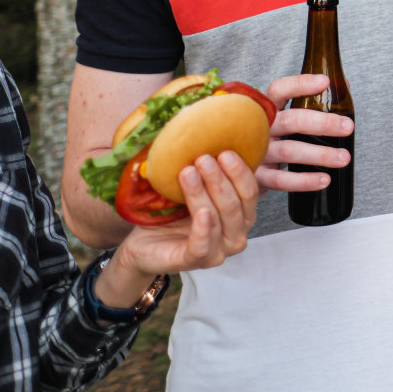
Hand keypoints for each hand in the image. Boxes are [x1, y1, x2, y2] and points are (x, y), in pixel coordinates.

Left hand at [98, 151, 260, 308]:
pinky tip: (201, 211)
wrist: (141, 246)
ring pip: (221, 217)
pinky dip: (204, 227)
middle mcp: (237, 232)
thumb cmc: (168, 216)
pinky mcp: (198, 261)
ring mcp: (221, 250)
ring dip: (206, 193)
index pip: (251, 189)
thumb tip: (202, 129)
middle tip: (204, 157)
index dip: (241, 170)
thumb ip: (203, 169)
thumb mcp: (188, 188)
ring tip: (188, 172)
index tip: (225, 149)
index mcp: (240, 213)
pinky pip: (206, 243)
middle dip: (222, 177)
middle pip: (239, 202)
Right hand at [259, 74, 352, 193]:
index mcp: (265, 107)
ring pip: (289, 151)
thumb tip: (344, 87)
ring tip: (344, 157)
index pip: (280, 89)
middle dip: (323, 123)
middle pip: (291, 120)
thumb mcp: (283, 116)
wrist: (237, 169)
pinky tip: (324, 180)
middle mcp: (258, 127)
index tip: (325, 82)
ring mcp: (255, 151)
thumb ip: (310, 101)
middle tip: (348, 127)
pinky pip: (281, 179)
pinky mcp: (256, 176)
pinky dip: (304, 181)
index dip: (301, 84)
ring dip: (320, 154)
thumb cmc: (269, 135)